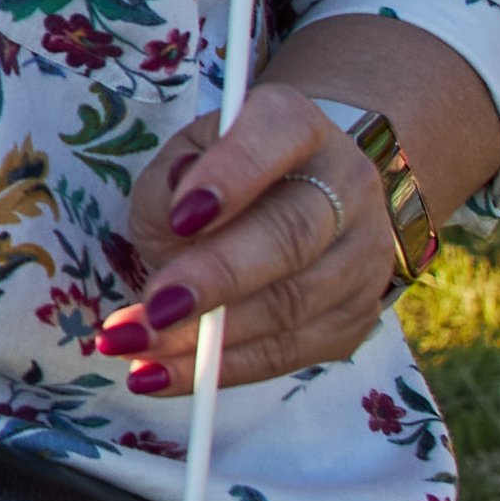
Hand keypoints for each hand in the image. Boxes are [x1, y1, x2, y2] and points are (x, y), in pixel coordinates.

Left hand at [88, 86, 400, 394]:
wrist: (306, 193)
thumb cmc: (225, 174)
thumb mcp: (186, 158)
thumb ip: (170, 186)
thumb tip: (174, 228)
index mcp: (298, 125)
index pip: (277, 137)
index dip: (231, 177)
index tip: (180, 217)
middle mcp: (346, 184)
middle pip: (291, 236)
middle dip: (217, 278)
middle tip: (153, 308)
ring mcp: (362, 254)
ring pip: (293, 304)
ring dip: (210, 339)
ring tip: (138, 348)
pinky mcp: (355, 317)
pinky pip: (289, 353)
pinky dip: (222, 370)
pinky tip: (162, 375)